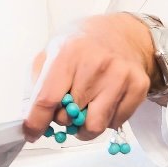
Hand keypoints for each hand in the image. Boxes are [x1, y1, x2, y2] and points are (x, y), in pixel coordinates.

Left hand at [23, 13, 155, 142]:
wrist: (123, 33)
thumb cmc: (83, 44)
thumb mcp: (51, 51)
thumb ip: (36, 85)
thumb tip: (29, 119)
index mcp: (69, 52)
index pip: (47, 99)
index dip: (35, 122)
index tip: (31, 133)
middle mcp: (96, 64)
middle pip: (69, 117)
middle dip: (62, 118)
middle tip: (66, 106)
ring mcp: (120, 76)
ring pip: (94, 126)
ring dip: (84, 125)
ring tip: (85, 108)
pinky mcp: (138, 86)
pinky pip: (115, 123)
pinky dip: (106, 119)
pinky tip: (104, 100)